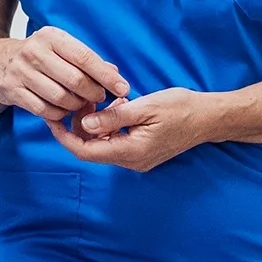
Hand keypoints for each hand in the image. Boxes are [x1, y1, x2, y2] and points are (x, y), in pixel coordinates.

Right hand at [0, 26, 129, 120]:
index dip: (107, 76)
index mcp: (51, 37)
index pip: (85, 58)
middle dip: (93, 93)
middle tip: (99, 98)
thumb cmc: (37, 55)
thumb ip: (87, 60)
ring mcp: (21, 72)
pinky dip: (59, 114)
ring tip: (80, 104)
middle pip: (75, 80)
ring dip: (76, 106)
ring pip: (61, 98)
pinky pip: (44, 110)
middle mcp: (35, 52)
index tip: (123, 88)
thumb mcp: (60, 48)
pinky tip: (62, 110)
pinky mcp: (12, 90)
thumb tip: (115, 74)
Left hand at [45, 89, 216, 171]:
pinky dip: (109, 126)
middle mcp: (131, 161)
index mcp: (130, 151)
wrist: (209, 118)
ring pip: (102, 144)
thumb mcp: (145, 107)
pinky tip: (117, 107)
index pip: (85, 150)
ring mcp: (137, 159)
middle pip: (91, 149)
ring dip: (94, 125)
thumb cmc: (181, 108)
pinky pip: (115, 142)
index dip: (64, 135)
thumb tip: (85, 124)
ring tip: (99, 100)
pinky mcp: (141, 152)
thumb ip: (114, 117)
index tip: (52, 117)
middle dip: (79, 126)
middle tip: (80, 100)